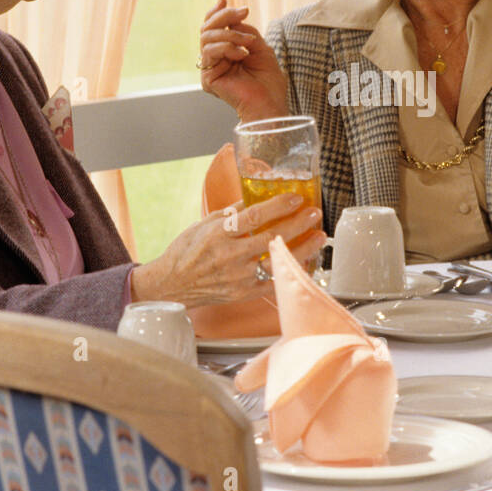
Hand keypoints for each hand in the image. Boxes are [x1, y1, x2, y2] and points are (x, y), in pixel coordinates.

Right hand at [130, 193, 324, 306]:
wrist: (172, 284)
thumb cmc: (186, 251)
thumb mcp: (205, 223)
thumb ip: (232, 212)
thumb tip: (256, 197)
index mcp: (218, 234)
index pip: (254, 217)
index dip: (277, 206)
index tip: (295, 198)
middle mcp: (229, 256)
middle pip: (270, 237)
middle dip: (297, 224)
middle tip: (314, 213)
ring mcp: (238, 277)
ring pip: (276, 261)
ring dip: (302, 249)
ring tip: (318, 237)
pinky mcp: (243, 293)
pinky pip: (273, 282)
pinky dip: (289, 271)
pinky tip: (304, 260)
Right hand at [199, 0, 289, 121]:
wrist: (271, 102)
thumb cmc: (268, 80)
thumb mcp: (259, 46)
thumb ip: (244, 30)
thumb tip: (233, 17)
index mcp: (224, 52)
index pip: (212, 28)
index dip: (216, 12)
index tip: (225, 0)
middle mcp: (214, 60)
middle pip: (207, 28)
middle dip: (225, 17)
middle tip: (244, 13)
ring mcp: (210, 69)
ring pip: (206, 38)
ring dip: (231, 34)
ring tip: (249, 42)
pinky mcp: (208, 79)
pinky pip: (210, 53)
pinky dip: (227, 48)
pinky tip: (241, 55)